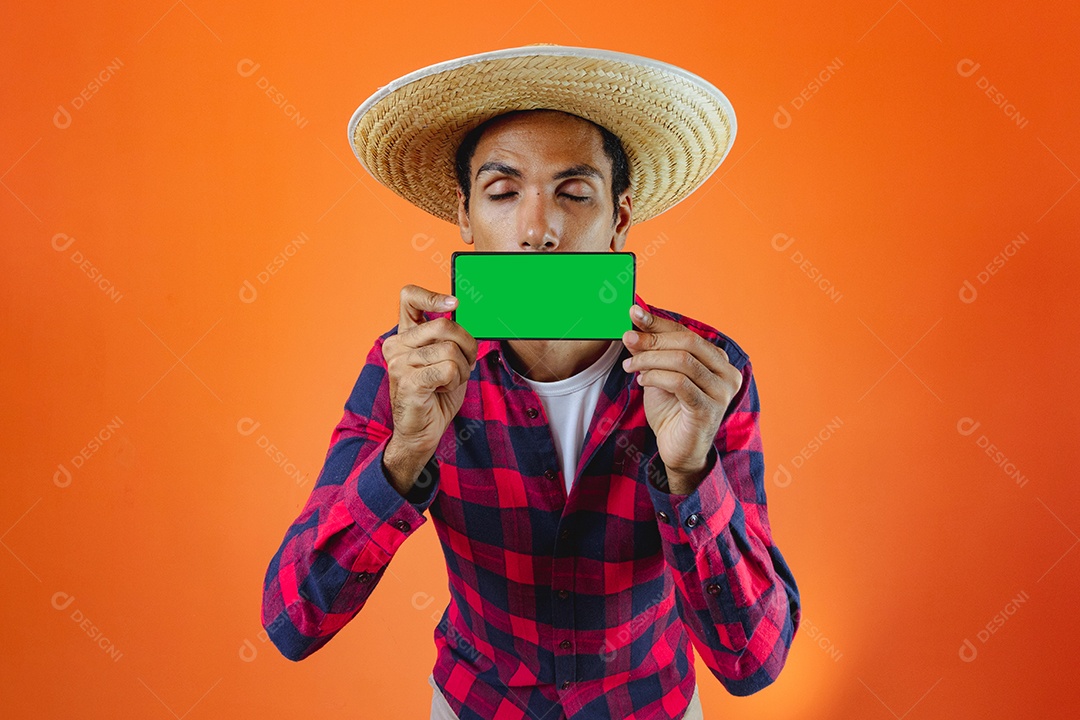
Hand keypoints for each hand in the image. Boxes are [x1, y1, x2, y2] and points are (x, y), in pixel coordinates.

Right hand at [382, 284, 478, 455]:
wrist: (421, 432)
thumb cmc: (435, 395)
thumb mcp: (444, 359)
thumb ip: (448, 338)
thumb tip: (463, 317)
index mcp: (404, 336)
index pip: (409, 297)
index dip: (433, 296)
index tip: (454, 304)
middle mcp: (396, 346)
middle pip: (444, 325)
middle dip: (467, 345)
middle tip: (466, 364)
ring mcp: (399, 363)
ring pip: (451, 350)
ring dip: (462, 369)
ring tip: (450, 382)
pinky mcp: (409, 382)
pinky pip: (448, 369)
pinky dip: (455, 380)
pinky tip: (443, 389)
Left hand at [621, 304, 741, 491]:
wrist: (678, 451)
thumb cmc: (671, 411)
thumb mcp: (659, 375)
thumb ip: (651, 352)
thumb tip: (634, 326)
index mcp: (718, 360)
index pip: (686, 332)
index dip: (659, 322)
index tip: (634, 313)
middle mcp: (726, 373)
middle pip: (688, 341)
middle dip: (653, 338)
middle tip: (628, 339)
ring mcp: (721, 392)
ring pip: (683, 360)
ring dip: (650, 359)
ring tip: (630, 365)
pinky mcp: (708, 409)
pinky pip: (679, 383)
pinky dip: (656, 377)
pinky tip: (642, 380)